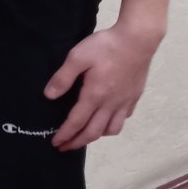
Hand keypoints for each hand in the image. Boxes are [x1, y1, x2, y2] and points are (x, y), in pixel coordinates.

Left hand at [44, 22, 162, 150]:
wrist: (138, 40)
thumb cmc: (106, 46)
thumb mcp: (78, 57)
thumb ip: (63, 78)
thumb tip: (49, 96)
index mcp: (95, 95)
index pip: (77, 122)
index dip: (65, 134)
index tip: (55, 143)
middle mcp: (111, 104)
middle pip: (93, 132)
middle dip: (77, 142)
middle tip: (65, 147)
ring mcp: (125, 102)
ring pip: (111, 129)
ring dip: (96, 136)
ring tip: (85, 135)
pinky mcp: (134, 97)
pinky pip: (123, 118)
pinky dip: (113, 124)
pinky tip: (107, 119)